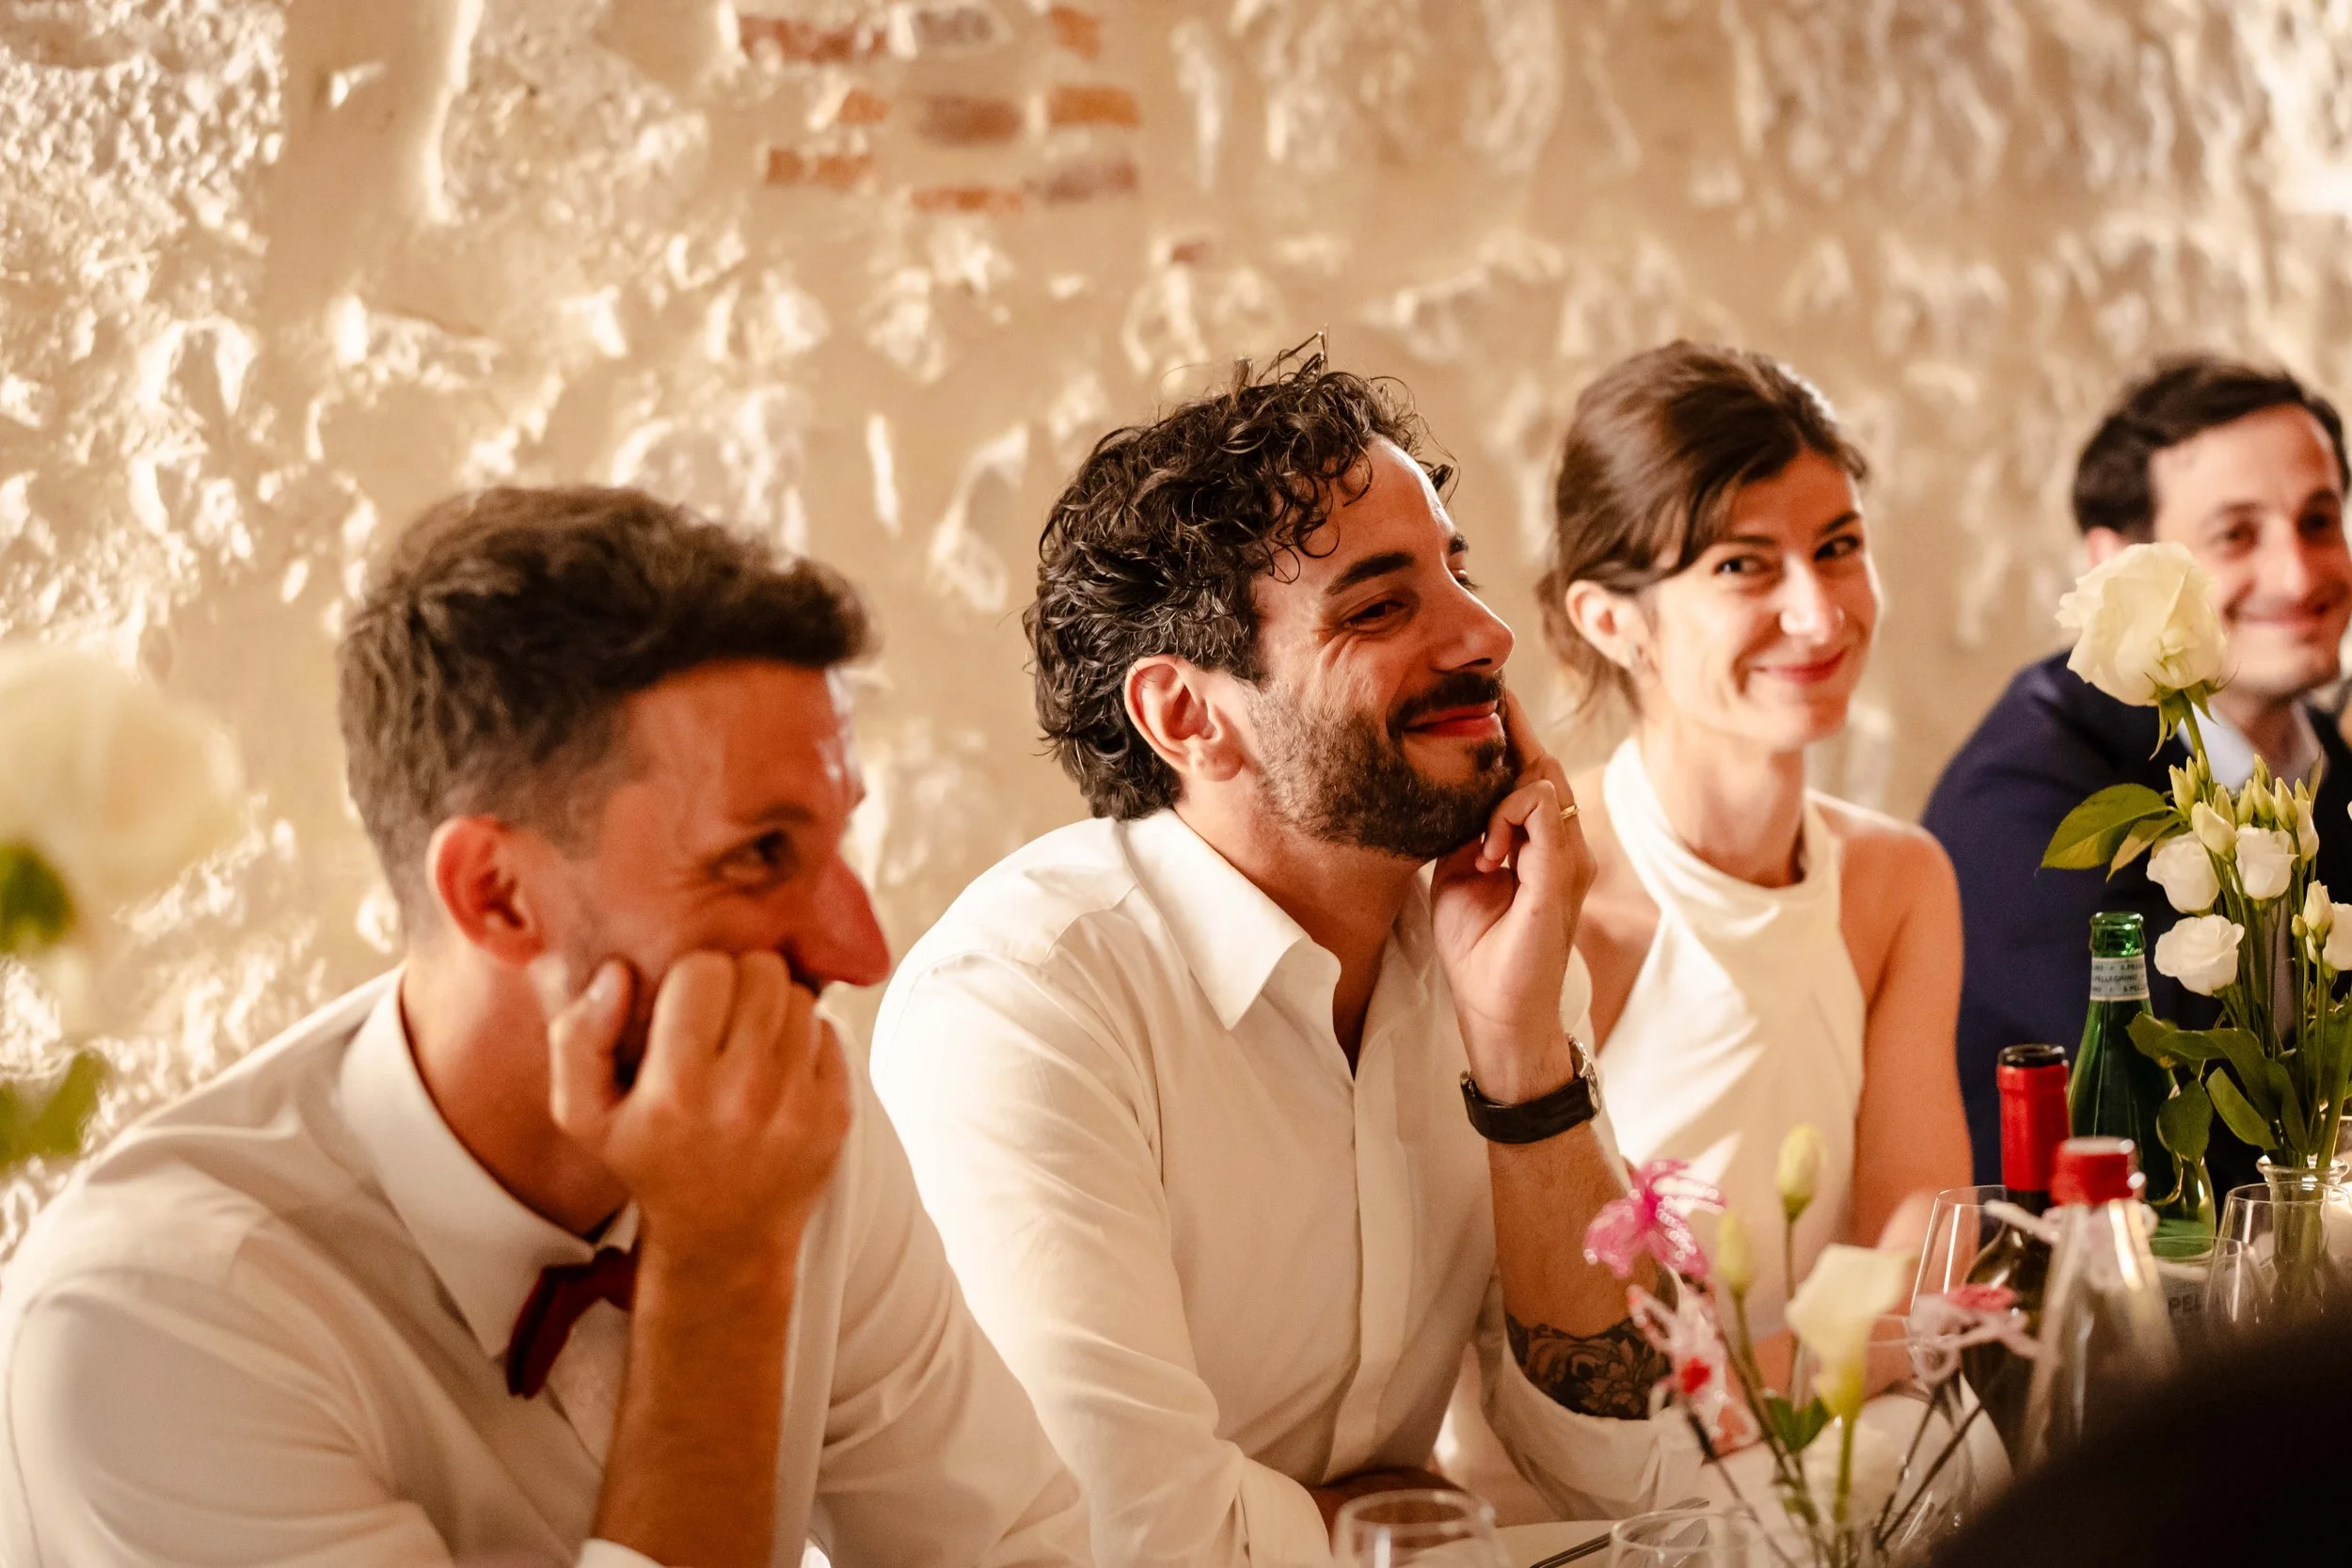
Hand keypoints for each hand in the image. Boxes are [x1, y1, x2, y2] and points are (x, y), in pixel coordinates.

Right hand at [546, 951, 850, 1268]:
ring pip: (798, 997)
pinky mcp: (835, 1113)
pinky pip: (829, 1031)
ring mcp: (797, 1105)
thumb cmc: (651, 1161)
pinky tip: (778, 1072)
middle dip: (739, 983)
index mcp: (675, 1092)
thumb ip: (578, 1038)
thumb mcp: (585, 1115)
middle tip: (722, 1019)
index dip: (692, 978)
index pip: (703, 969)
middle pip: (761, 971)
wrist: (722, 1237)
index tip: (685, 1008)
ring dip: (773, 1010)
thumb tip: (617, 973)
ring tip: (748, 1047)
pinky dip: (805, 1040)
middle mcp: (742, 1097)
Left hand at [1429, 690, 1594, 1100]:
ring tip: (1478, 826)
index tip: (1484, 696)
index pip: (1529, 773)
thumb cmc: (1480, 949)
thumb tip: (1448, 792)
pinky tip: (1488, 847)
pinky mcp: (1561, 876)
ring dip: (1504, 785)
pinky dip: (1511, 814)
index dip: (1510, 734)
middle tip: (1483, 700)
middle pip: (1543, 765)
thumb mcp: (1459, 875)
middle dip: (1511, 731)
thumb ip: (1464, 832)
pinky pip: (1545, 812)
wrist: (1497, 1011)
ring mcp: (1569, 859)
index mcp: (1540, 843)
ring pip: (1546, 780)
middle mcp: (1564, 845)